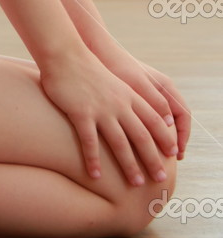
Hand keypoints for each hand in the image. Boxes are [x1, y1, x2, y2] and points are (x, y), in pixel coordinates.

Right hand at [38, 43, 178, 185]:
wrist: (65, 54)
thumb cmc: (87, 68)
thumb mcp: (115, 80)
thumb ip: (128, 96)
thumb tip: (139, 112)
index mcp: (129, 95)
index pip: (155, 119)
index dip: (165, 137)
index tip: (173, 154)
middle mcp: (119, 104)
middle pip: (142, 136)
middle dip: (153, 159)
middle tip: (161, 178)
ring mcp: (101, 109)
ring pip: (120, 143)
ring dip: (130, 165)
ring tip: (136, 183)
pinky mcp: (80, 113)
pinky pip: (89, 142)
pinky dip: (93, 160)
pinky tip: (95, 175)